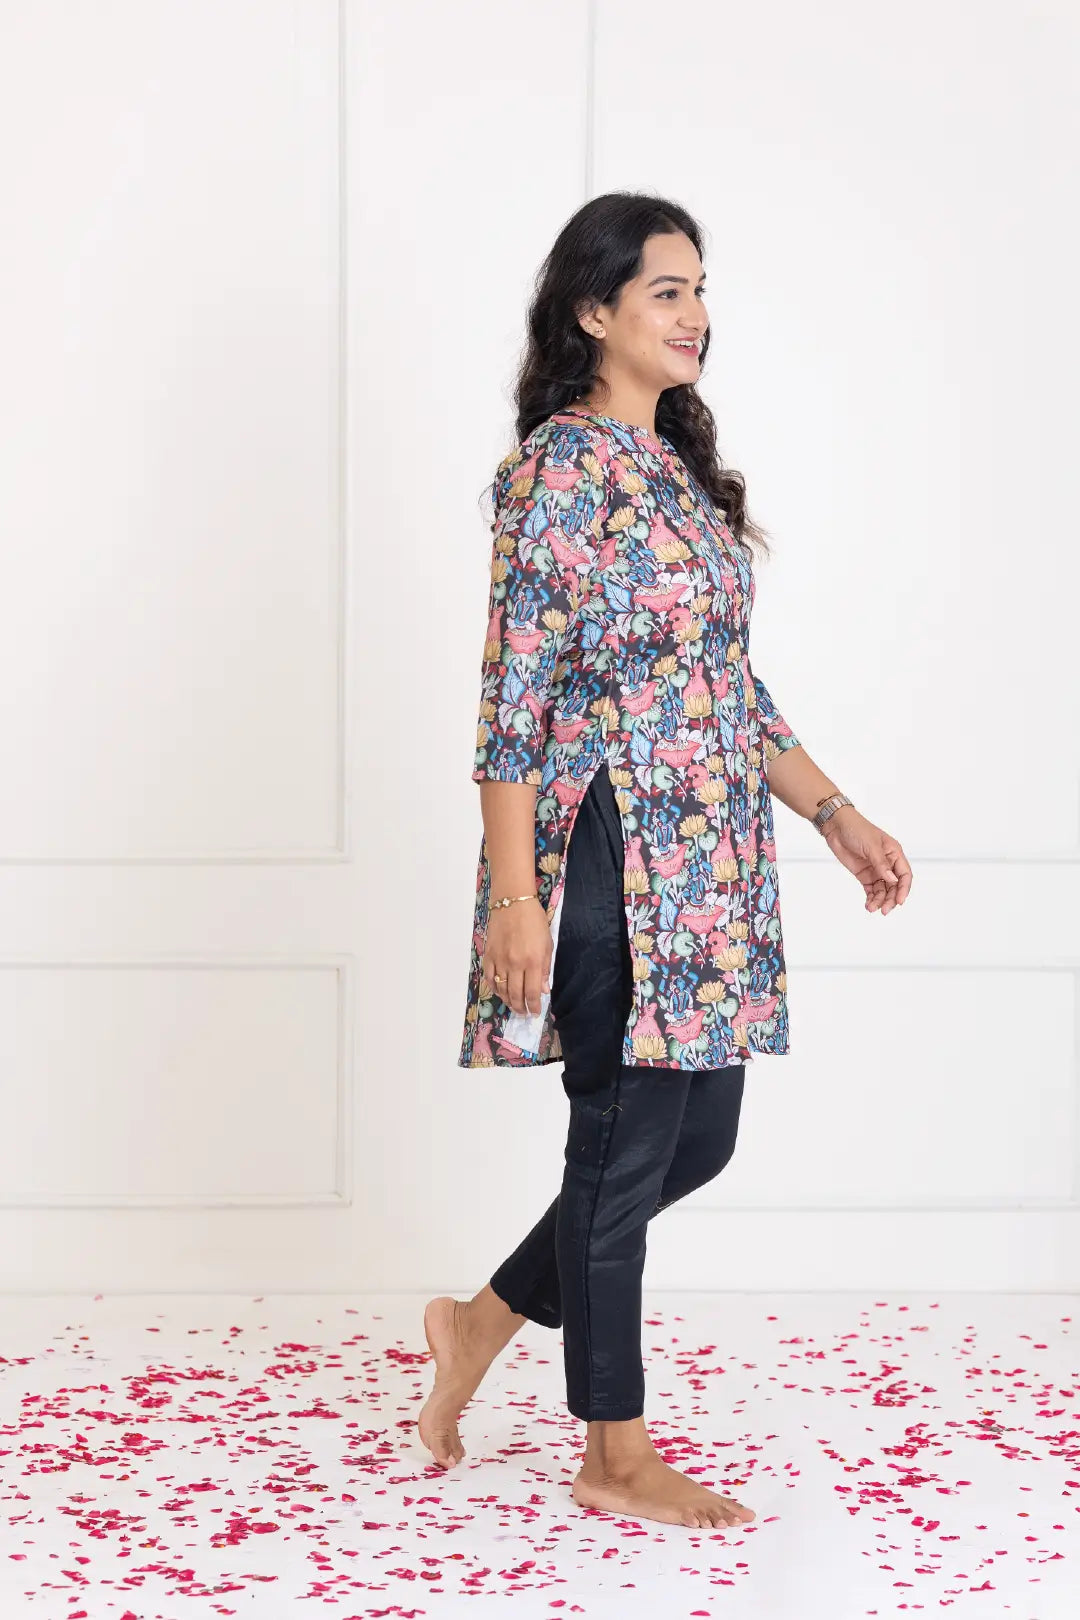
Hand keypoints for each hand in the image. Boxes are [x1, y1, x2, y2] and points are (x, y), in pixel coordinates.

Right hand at [482, 899, 552, 1013]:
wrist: (512, 903)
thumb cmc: (534, 921)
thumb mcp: (547, 944)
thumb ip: (544, 968)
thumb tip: (544, 989)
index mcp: (533, 962)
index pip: (533, 992)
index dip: (533, 1006)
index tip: (535, 1012)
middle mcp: (515, 964)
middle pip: (516, 994)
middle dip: (520, 1007)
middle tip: (523, 1013)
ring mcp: (500, 960)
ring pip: (502, 989)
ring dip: (507, 1001)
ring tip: (513, 1006)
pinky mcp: (489, 955)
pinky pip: (490, 978)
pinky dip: (494, 988)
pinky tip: (500, 992)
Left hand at [822, 807, 911, 914]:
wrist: (836, 827)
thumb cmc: (857, 829)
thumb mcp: (871, 846)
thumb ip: (881, 864)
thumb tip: (892, 880)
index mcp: (894, 853)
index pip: (904, 875)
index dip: (904, 889)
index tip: (899, 901)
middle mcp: (887, 863)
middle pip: (894, 886)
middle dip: (890, 899)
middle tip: (884, 910)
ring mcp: (876, 870)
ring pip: (882, 890)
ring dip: (879, 900)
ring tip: (872, 908)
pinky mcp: (864, 875)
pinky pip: (871, 890)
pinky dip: (871, 898)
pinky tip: (868, 905)